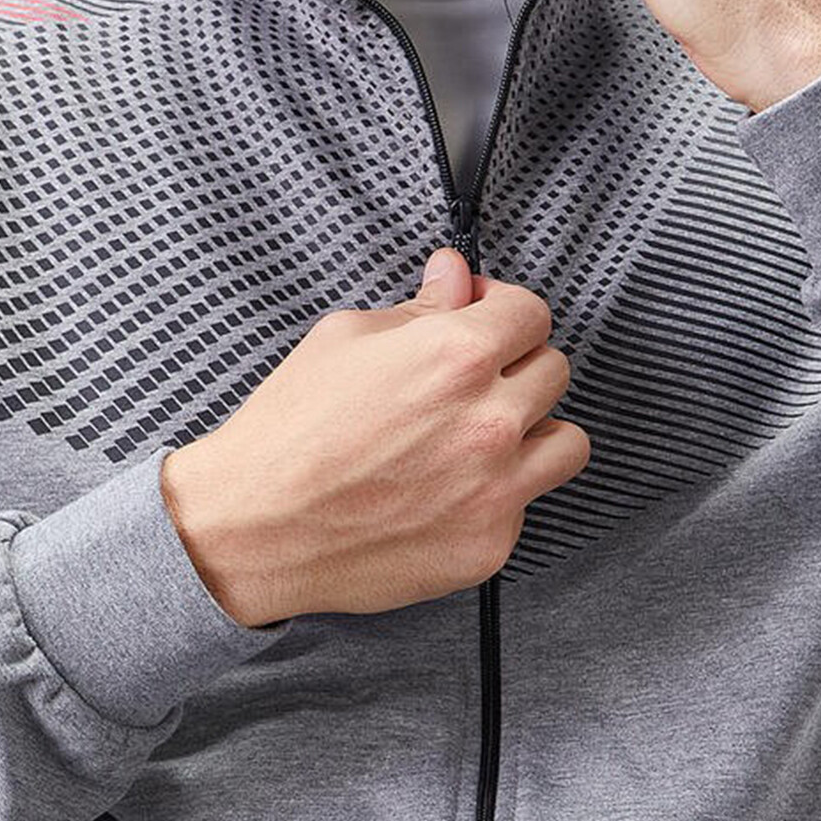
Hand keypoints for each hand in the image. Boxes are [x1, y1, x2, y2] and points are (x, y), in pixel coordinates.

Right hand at [159, 248, 591, 626]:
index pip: (532, 314)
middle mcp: (491, 421)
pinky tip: (447, 492)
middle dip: (516, 368)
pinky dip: (498, 495)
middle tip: (469, 384)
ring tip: (483, 439)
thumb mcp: (344, 340)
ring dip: (534, 433)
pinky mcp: (489, 545)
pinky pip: (527, 505)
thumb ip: (419, 308)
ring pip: (567, 443)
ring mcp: (497, 490)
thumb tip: (456, 275)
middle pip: (554, 372)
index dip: (503, 313)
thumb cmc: (288, 430)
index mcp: (459, 355)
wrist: (254, 528)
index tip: (483, 322)